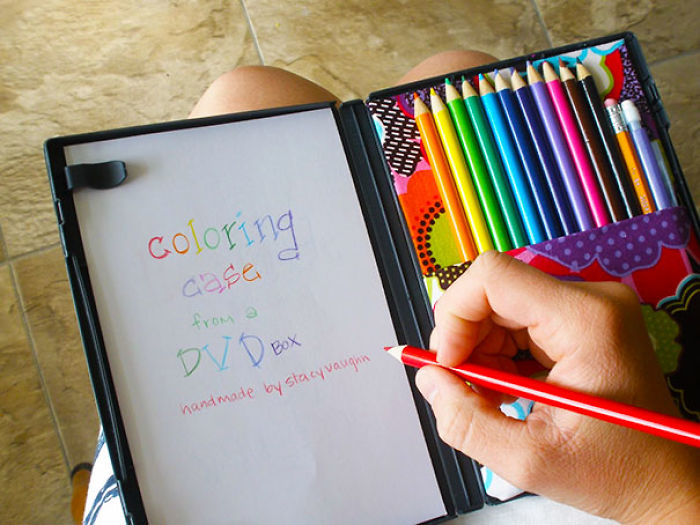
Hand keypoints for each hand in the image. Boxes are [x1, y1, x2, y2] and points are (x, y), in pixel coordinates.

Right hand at [415, 251, 699, 522]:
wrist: (666, 481)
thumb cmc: (619, 472)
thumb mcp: (529, 460)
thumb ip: (465, 420)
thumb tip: (428, 379)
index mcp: (586, 321)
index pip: (493, 277)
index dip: (455, 316)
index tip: (449, 363)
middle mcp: (591, 300)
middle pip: (494, 291)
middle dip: (465, 338)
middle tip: (463, 386)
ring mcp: (588, 307)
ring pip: (501, 305)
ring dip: (480, 349)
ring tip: (491, 396)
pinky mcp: (581, 320)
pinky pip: (518, 319)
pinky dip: (499, 352)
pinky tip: (507, 388)